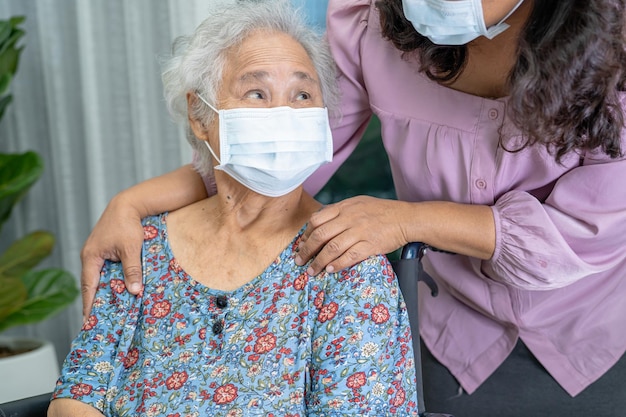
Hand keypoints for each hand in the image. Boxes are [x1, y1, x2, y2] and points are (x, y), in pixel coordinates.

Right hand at [80, 195, 143, 320]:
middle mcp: (90, 257)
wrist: (128, 204)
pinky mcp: (105, 251)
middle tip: (98, 322)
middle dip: (96, 302)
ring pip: (100, 278)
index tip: (88, 322)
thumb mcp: (131, 249)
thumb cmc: (127, 224)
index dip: (89, 305)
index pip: (88, 288)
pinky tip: (119, 291)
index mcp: (91, 258)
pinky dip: (111, 281)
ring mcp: (97, 254)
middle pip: (92, 285)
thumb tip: (135, 291)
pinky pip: (106, 271)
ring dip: (105, 292)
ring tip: (109, 312)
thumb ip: (132, 270)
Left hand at [295, 196, 409, 274]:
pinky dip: (337, 264)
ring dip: (319, 262)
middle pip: (320, 235)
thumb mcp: (358, 203)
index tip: (302, 245)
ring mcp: (360, 231)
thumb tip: (320, 222)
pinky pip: (349, 256)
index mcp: (345, 207)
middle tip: (300, 261)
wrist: (406, 218)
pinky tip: (330, 270)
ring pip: (332, 248)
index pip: (317, 219)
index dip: (306, 234)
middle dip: (306, 250)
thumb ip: (340, 211)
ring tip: (312, 271)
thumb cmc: (382, 211)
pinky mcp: (371, 245)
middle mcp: (350, 218)